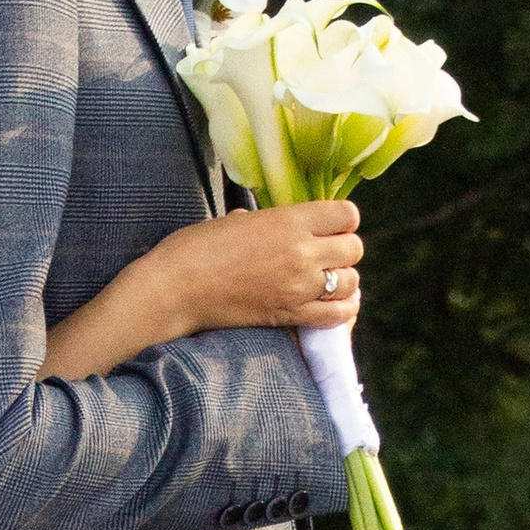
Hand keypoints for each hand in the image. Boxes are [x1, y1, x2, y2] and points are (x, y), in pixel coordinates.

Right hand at [162, 198, 362, 333]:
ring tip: (328, 280)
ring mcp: (299, 286)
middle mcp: (302, 252)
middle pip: (354, 248)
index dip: (343, 220)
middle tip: (327, 255)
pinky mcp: (290, 314)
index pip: (347, 214)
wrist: (175, 288)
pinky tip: (336, 304)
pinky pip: (337, 315)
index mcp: (289, 220)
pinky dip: (343, 309)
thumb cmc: (196, 248)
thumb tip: (278, 224)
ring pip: (352, 282)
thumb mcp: (236, 220)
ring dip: (344, 280)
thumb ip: (269, 221)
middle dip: (344, 250)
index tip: (330, 227)